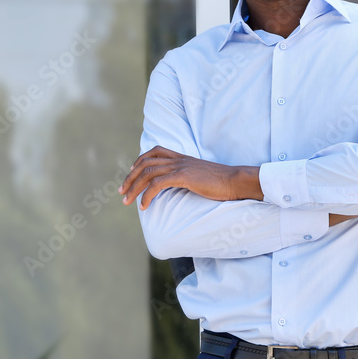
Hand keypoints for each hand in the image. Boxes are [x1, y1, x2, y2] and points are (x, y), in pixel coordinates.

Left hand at [118, 146, 259, 210]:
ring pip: (147, 173)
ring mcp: (180, 166)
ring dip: (134, 188)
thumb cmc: (221, 183)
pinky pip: (157, 184)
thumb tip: (178, 187)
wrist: (236, 181)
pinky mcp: (183, 176)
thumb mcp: (200, 177)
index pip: (154, 152)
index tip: (131, 174)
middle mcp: (178, 159)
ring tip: (127, 201)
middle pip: (145, 162)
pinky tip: (144, 206)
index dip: (139, 161)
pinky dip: (147, 195)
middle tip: (122, 192)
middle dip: (130, 177)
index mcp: (182, 157)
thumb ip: (187, 177)